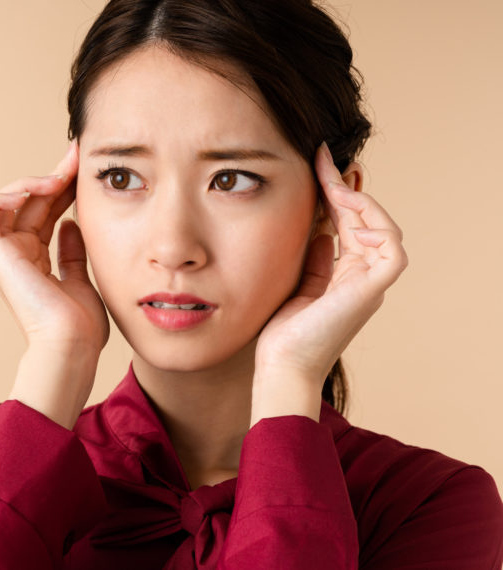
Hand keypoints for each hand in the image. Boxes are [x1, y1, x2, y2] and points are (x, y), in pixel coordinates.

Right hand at [0, 141, 108, 427]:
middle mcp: (17, 255)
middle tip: (77, 156)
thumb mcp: (83, 278)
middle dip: (54, 176)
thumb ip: (74, 251)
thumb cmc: (81, 326)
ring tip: (59, 176)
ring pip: (7, 202)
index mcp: (35, 261)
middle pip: (30, 204)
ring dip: (32, 183)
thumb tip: (71, 224)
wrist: (71, 346)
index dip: (64, 188)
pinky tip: (35, 190)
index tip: (85, 169)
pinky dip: (5, 195)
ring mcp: (5, 255)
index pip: (46, 212)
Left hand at [252, 142, 407, 423]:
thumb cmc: (282, 332)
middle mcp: (361, 275)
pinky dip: (378, 232)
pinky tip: (350, 224)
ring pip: (384, 229)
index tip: (320, 163)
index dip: (337, 192)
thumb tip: (319, 228)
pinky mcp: (371, 291)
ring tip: (334, 185)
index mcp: (344, 273)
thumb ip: (313, 256)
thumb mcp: (296, 281)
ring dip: (360, 202)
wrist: (281, 365)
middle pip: (365, 219)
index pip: (347, 222)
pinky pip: (393, 252)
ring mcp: (369, 283)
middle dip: (346, 185)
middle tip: (325, 157)